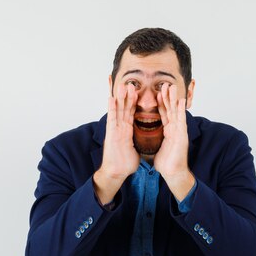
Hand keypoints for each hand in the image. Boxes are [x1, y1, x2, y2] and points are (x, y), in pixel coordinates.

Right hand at [93, 83, 139, 203]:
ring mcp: (115, 129)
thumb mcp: (135, 149)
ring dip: (120, 97)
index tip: (137, 91)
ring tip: (122, 84)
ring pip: (118, 110)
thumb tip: (144, 141)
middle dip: (127, 95)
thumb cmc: (124, 163)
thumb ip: (137, 142)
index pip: (131, 113)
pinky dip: (111, 108)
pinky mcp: (112, 134)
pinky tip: (111, 98)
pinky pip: (112, 118)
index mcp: (127, 130)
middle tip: (130, 82)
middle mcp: (120, 127)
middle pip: (124, 108)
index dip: (134, 102)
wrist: (117, 173)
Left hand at [154, 83, 194, 200]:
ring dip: (174, 99)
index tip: (158, 93)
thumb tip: (147, 139)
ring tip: (172, 86)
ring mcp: (179, 131)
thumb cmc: (166, 163)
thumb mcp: (157, 148)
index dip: (160, 103)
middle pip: (170, 109)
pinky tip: (180, 101)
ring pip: (175, 111)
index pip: (163, 114)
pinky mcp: (181, 136)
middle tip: (165, 84)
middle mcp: (174, 129)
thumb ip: (155, 141)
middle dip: (167, 97)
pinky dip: (180, 111)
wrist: (172, 173)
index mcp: (168, 131)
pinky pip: (180, 121)